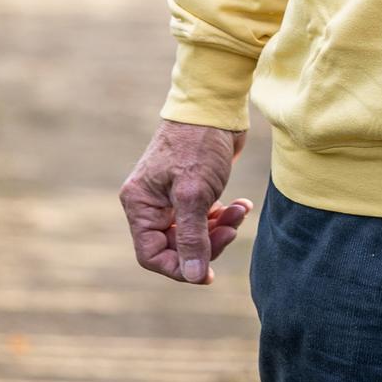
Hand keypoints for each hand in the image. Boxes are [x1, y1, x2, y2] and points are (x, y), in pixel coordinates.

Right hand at [119, 119, 251, 286]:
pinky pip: (205, 217)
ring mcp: (171, 195)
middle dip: (207, 243)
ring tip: (239, 212)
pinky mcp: (192, 189)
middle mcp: (151, 202)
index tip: (208, 272)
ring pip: (193, 233)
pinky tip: (241, 205)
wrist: (217, 104)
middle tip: (231, 231)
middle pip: (175, 246)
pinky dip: (224, 215)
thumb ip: (192, 237)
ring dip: (220, 229)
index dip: (179, 267)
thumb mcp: (194, 193)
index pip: (151, 254)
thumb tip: (195, 276)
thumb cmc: (199, 143)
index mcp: (140, 203)